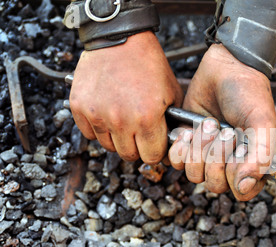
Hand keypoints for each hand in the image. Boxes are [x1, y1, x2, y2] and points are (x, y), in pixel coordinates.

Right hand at [69, 31, 182, 163]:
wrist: (119, 38)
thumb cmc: (148, 64)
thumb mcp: (172, 93)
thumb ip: (172, 121)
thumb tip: (172, 143)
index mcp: (147, 118)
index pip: (152, 156)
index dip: (156, 151)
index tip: (154, 144)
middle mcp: (120, 120)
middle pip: (129, 156)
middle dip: (137, 147)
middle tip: (139, 133)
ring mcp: (97, 114)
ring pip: (108, 146)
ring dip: (117, 138)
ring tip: (123, 119)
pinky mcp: (79, 107)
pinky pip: (89, 134)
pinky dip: (98, 128)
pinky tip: (107, 113)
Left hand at [168, 44, 275, 200]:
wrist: (226, 67)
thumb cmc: (249, 94)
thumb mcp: (262, 123)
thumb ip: (261, 156)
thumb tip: (245, 187)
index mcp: (251, 163)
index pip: (241, 192)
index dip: (236, 174)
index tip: (240, 149)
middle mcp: (228, 164)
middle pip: (214, 185)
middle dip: (216, 156)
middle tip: (225, 131)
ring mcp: (206, 155)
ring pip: (194, 174)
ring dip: (200, 148)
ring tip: (209, 124)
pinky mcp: (187, 144)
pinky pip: (176, 162)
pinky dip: (181, 146)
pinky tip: (191, 129)